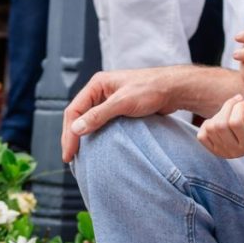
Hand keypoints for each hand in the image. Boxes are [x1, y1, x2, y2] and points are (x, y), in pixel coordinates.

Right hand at [61, 66, 177, 162]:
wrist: (174, 89)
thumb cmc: (151, 89)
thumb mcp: (123, 102)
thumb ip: (99, 115)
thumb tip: (76, 129)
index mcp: (98, 84)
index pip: (74, 110)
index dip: (69, 133)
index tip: (69, 154)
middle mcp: (101, 91)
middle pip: (78, 116)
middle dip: (72, 136)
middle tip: (70, 158)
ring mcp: (110, 100)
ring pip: (88, 120)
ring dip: (82, 136)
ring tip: (79, 155)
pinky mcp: (119, 109)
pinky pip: (101, 123)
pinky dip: (95, 135)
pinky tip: (95, 147)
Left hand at [197, 94, 243, 158]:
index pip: (235, 123)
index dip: (238, 107)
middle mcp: (235, 151)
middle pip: (220, 125)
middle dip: (228, 107)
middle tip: (237, 102)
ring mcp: (222, 152)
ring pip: (210, 128)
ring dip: (219, 114)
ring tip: (230, 112)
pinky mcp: (213, 150)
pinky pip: (202, 135)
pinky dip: (208, 124)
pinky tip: (220, 121)